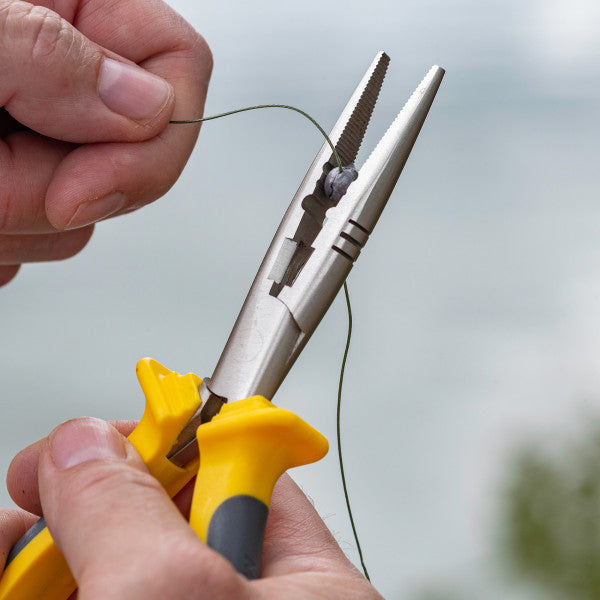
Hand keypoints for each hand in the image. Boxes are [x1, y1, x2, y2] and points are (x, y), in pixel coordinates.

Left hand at [0, 0, 211, 286]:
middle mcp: (63, 76)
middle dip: (68, 192)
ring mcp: (43, 138)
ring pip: (86, 214)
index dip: (157, 139)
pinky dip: (6, 241)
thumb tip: (146, 107)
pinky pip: (42, 239)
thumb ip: (51, 57)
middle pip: (136, 158)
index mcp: (68, 9)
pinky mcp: (16, 186)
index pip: (179, 63)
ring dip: (24, 221)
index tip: (84, 187)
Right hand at [2, 418, 382, 598]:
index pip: (238, 470)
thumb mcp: (171, 599)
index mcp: (302, 585)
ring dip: (50, 554)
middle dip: (88, 504)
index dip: (164, 441)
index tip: (94, 440)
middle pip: (164, 520)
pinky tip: (14, 583)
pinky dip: (42, 589)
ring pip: (116, 568)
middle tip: (31, 505)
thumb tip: (85, 444)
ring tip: (9, 557)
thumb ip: (129, 513)